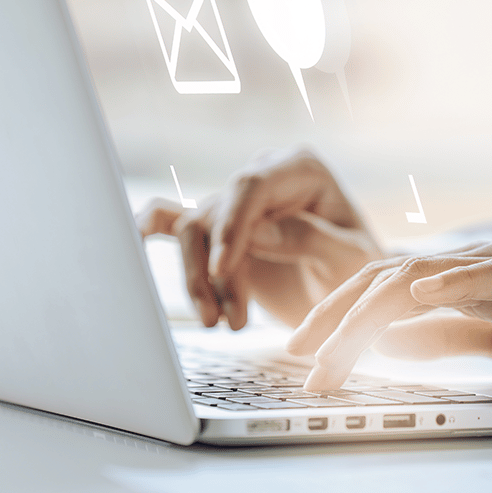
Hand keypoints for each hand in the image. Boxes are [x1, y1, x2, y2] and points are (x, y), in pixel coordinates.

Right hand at [136, 148, 383, 329]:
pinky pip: (171, 219)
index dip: (232, 225)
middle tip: (225, 322)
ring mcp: (236, 202)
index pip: (252, 186)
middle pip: (214, 211)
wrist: (354, 292)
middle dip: (211, 270)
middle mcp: (262, 176)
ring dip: (197, 280)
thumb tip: (256, 231)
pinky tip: (130, 243)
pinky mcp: (216, 228)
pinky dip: (148, 229)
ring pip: (192, 229)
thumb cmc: (362, 270)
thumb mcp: (352, 258)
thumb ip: (311, 238)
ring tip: (221, 323)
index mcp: (300, 169)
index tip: (225, 270)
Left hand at [287, 238, 491, 404]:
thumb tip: (395, 343)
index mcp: (469, 278)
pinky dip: (449, 285)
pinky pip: (490, 278)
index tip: (303, 355)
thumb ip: (451, 337)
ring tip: (330, 352)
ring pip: (421, 280)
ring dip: (367, 316)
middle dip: (332, 318)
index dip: (338, 318)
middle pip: (387, 278)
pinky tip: (415, 298)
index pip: (386, 289)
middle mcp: (482, 263)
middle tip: (295, 359)